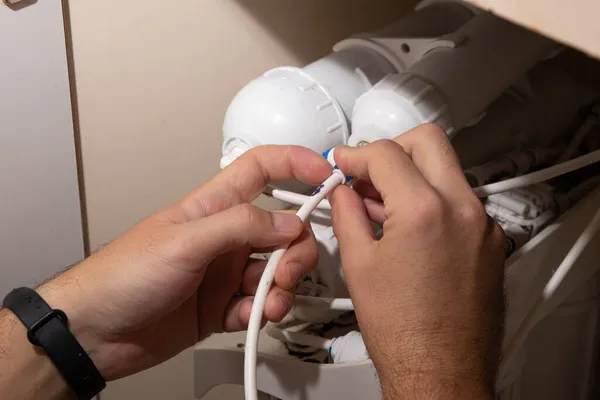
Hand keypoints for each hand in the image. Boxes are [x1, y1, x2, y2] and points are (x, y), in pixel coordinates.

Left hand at [37, 145, 331, 379]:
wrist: (95, 332)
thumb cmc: (121, 276)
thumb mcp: (184, 242)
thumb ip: (241, 227)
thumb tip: (288, 224)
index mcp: (213, 207)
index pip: (261, 169)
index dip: (295, 163)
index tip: (325, 172)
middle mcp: (225, 237)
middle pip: (283, 229)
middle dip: (296, 249)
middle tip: (286, 270)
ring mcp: (225, 272)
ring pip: (276, 271)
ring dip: (280, 288)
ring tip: (266, 302)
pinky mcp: (222, 306)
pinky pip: (258, 305)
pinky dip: (262, 312)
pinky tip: (249, 317)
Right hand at [330, 125, 504, 398]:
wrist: (441, 372)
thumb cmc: (405, 333)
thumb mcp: (359, 264)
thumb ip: (347, 213)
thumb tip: (343, 191)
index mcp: (425, 211)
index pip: (386, 153)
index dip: (355, 154)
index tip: (345, 162)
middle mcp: (463, 210)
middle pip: (428, 141)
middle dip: (392, 148)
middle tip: (368, 171)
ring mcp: (483, 225)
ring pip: (447, 169)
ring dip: (413, 174)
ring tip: (383, 204)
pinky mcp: (492, 242)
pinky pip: (461, 200)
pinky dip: (434, 200)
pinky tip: (410, 226)